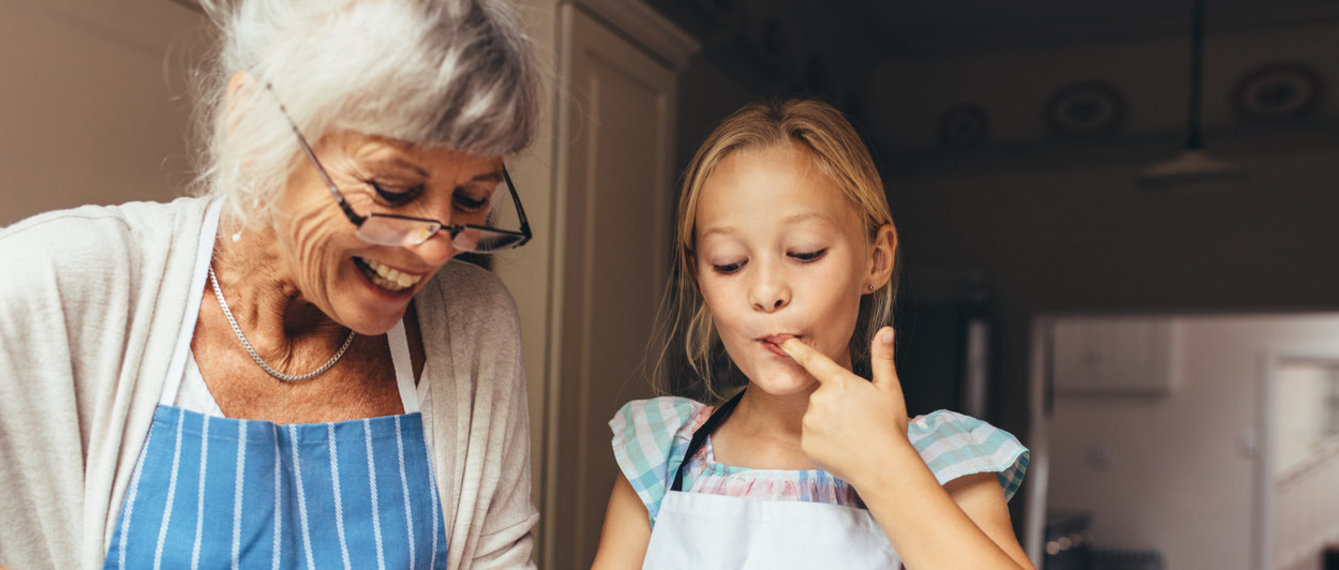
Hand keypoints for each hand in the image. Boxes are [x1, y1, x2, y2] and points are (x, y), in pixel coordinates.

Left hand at [780, 326, 908, 483]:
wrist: (883, 467)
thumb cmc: (889, 427)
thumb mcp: (889, 388)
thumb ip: (883, 357)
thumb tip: (886, 330)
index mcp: (839, 382)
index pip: (812, 361)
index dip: (796, 349)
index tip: (783, 341)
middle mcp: (819, 399)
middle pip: (822, 396)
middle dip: (835, 405)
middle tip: (858, 420)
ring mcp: (810, 422)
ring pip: (815, 418)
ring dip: (829, 424)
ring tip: (852, 436)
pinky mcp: (806, 443)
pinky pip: (812, 438)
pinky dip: (824, 442)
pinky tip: (842, 448)